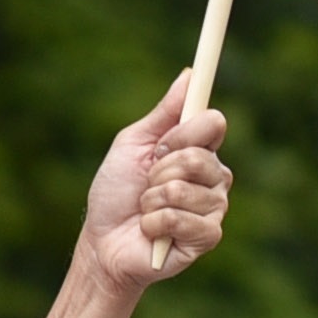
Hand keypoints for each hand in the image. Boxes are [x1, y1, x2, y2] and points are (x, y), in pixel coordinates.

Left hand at [80, 77, 232, 290]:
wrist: (102, 242)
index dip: (182, 133)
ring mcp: (214, 207)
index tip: (161, 145)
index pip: (213, 123)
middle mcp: (215, 176)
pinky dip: (152, 223)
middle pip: (198, 156)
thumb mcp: (133, 145)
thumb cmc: (116, 193)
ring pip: (182, 189)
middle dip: (158, 171)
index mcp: (201, 150)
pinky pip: (177, 218)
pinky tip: (152, 231)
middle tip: (146, 184)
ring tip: (146, 210)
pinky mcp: (208, 236)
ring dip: (150, 200)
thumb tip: (190, 75)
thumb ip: (164, 114)